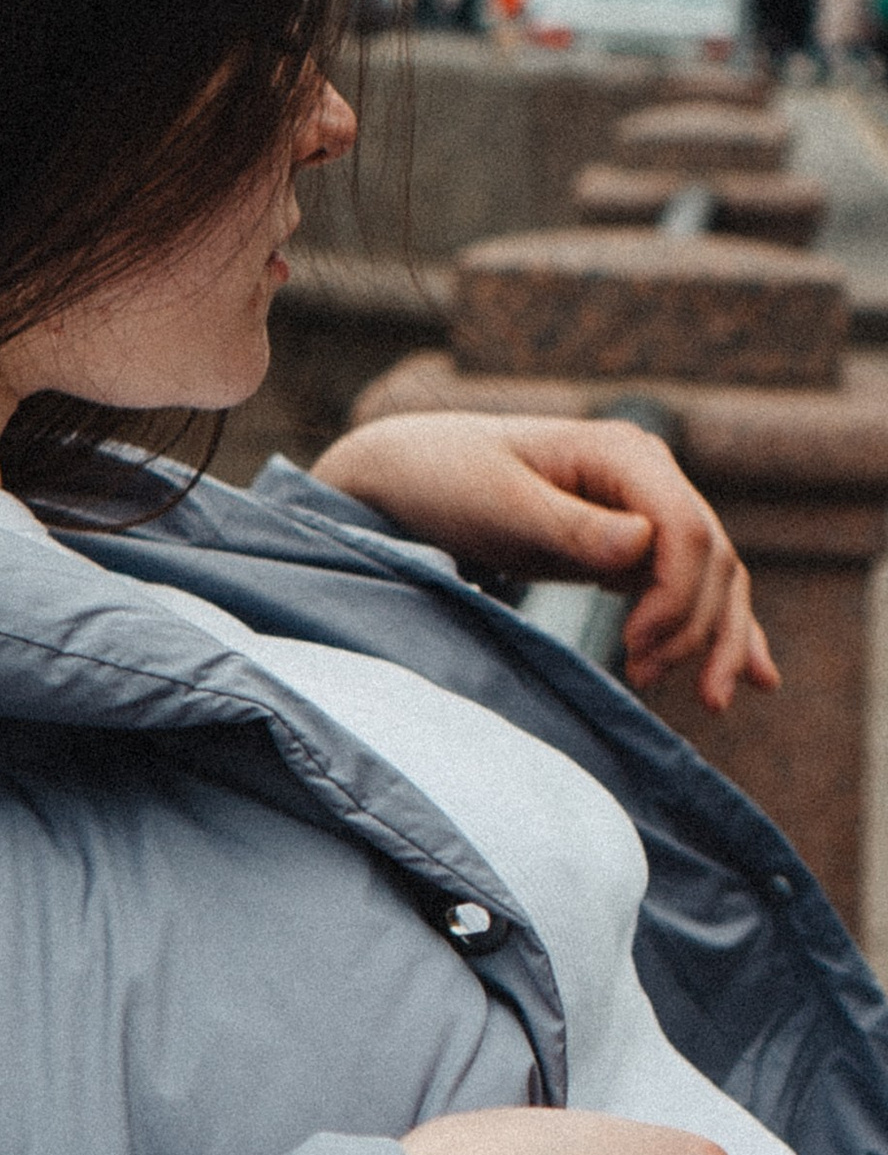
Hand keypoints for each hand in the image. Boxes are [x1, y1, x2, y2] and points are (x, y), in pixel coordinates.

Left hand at [311, 410, 778, 711]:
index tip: (635, 646)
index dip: (675, 595)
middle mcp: (645, 477)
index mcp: (622, 453)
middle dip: (695, 627)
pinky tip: (752, 676)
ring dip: (715, 638)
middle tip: (647, 678)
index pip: (686, 529)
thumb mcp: (496, 501)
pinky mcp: (627, 547)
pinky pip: (688, 589)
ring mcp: (642, 511)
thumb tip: (640, 545)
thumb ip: (567, 525)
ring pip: (712, 579)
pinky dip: (719, 629)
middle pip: (712, 558)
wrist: (404, 476)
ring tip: (709, 701)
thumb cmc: (442, 478)